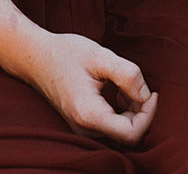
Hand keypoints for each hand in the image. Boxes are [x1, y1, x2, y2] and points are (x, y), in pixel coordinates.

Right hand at [12, 31, 157, 143]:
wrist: (36, 57)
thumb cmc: (66, 53)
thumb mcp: (100, 56)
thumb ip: (128, 74)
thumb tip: (146, 95)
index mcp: (89, 115)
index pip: (132, 134)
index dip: (149, 115)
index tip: (152, 92)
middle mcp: (84, 129)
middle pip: (128, 134)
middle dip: (140, 110)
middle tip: (137, 83)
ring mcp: (82, 129)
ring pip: (120, 131)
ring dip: (131, 110)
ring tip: (123, 84)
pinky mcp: (82, 124)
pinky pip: (110, 126)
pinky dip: (120, 110)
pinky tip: (115, 90)